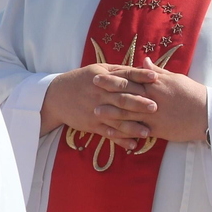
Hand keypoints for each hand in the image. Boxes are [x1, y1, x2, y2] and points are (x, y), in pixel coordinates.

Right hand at [39, 64, 159, 151]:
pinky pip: (107, 133)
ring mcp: (95, 110)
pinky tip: (132, 145)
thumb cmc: (81, 81)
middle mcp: (99, 94)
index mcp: (102, 78)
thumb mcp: (97, 69)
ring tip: (147, 132)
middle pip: (121, 98)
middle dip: (138, 103)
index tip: (155, 77)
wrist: (55, 97)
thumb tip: (143, 67)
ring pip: (116, 119)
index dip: (140, 76)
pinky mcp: (91, 125)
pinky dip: (120, 140)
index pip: (124, 76)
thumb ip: (119, 70)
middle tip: (155, 107)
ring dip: (132, 126)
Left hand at [93, 59, 208, 143]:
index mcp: (156, 84)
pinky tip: (110, 132)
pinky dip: (122, 132)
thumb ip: (157, 71)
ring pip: (127, 113)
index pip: (130, 78)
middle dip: (107, 91)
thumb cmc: (193, 94)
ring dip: (110, 112)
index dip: (113, 77)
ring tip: (94, 111)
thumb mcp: (175, 78)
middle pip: (125, 94)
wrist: (208, 114)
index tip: (98, 74)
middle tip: (90, 88)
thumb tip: (144, 60)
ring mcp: (153, 115)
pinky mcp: (156, 129)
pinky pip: (135, 131)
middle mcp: (152, 98)